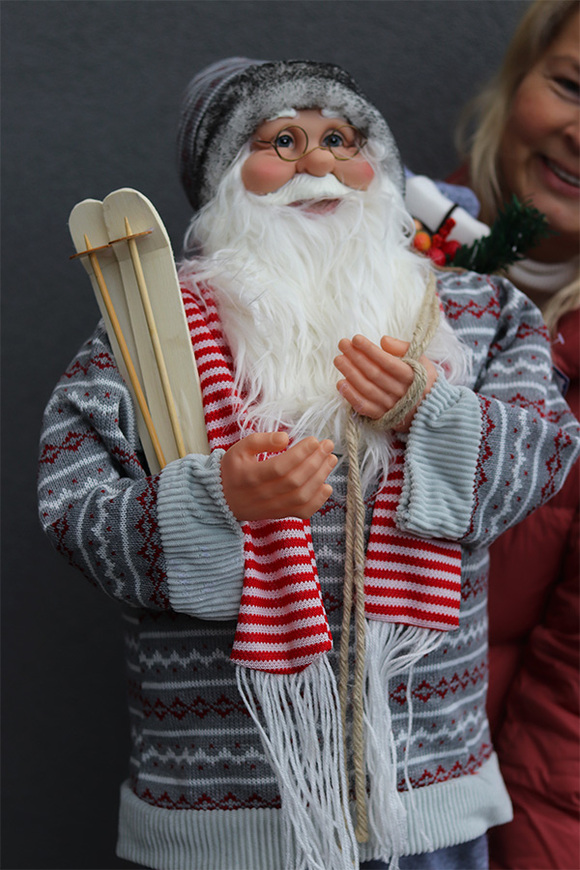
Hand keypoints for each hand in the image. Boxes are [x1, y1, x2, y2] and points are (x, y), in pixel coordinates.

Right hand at [220, 431, 337, 521]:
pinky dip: (318, 501)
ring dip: (320, 477)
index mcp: (251, 476)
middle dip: (315, 461)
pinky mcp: (281, 514)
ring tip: (330, 459)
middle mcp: (263, 494)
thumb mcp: (239, 449)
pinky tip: (326, 486)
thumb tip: (285, 438)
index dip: (300, 453)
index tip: (314, 440)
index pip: (280, 466)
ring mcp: (273, 507)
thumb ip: (261, 441)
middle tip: (327, 445)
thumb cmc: (233, 470)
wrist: (223, 500)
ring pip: (302, 496)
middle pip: (295, 480)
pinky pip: (303, 512)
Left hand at [334, 334, 436, 431]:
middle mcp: (402, 393)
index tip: (356, 339)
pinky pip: (365, 407)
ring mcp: (391, 407)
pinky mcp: (382, 417)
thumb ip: (405, 349)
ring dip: (350, 374)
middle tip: (342, 344)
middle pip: (375, 374)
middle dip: (356, 358)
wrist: (430, 412)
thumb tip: (384, 340)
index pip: (388, 362)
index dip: (371, 350)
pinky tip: (340, 384)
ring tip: (339, 360)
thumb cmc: (422, 381)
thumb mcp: (422, 361)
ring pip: (367, 389)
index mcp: (413, 377)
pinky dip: (351, 396)